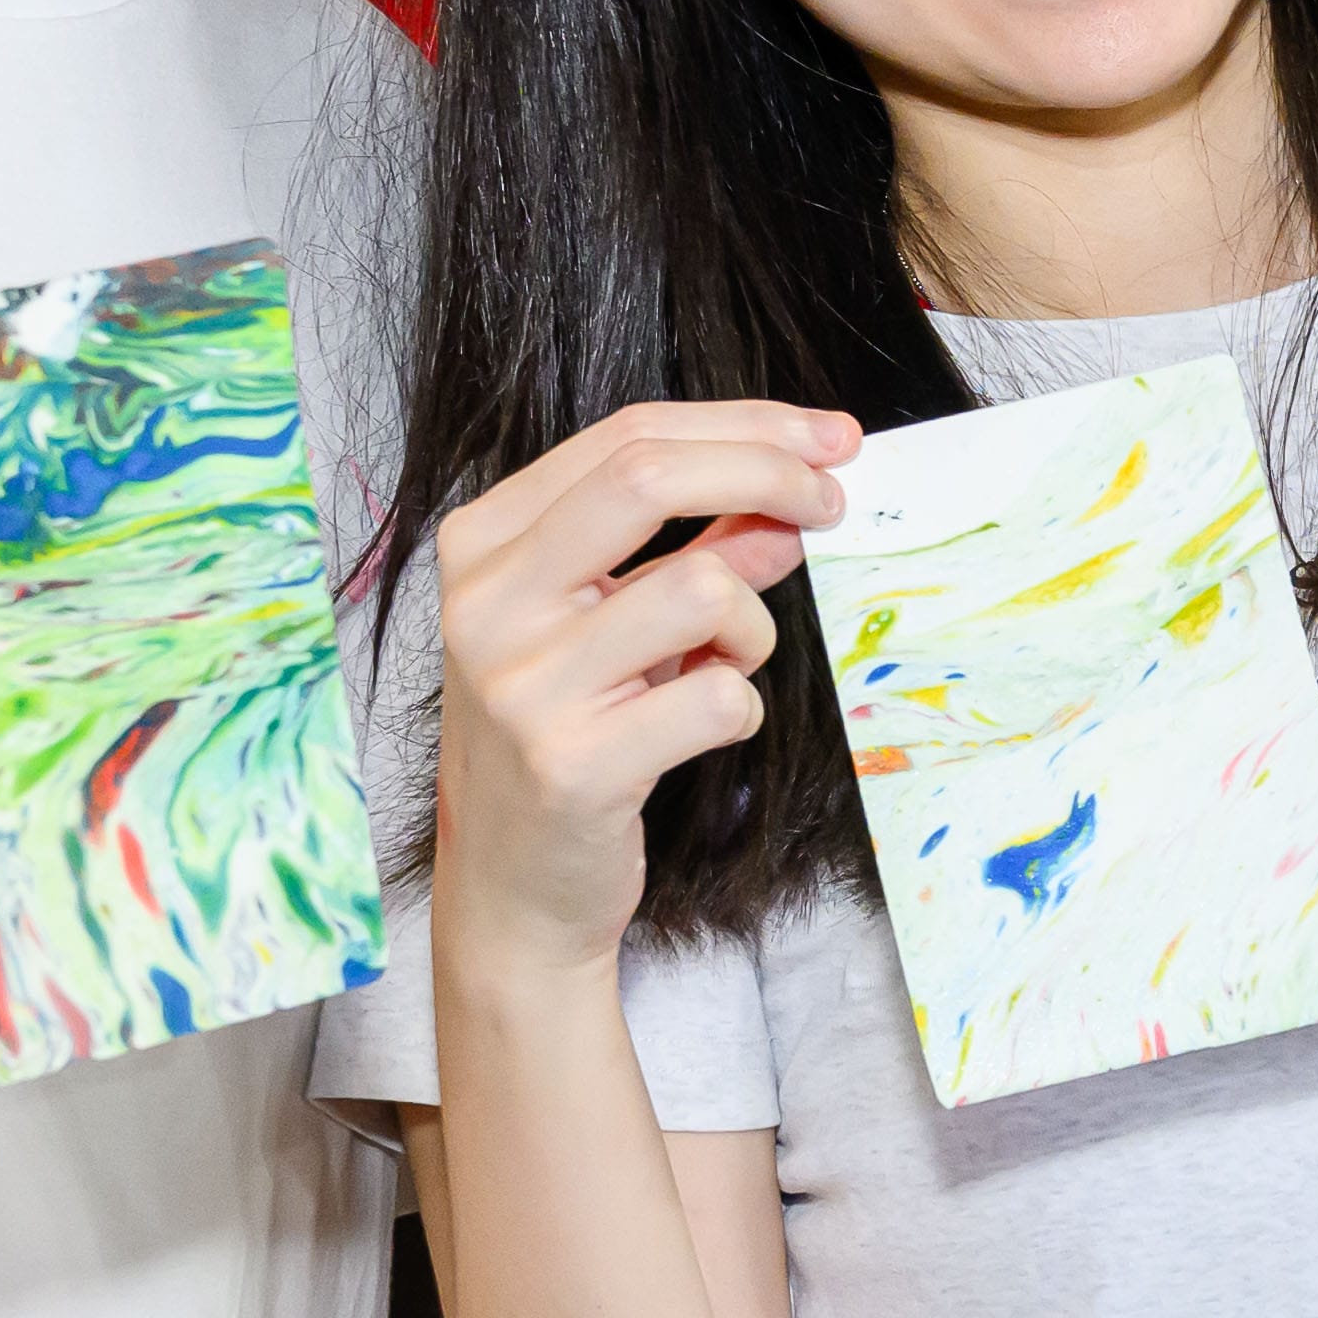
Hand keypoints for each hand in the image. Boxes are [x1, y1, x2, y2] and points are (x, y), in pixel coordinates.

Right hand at [422, 405, 856, 969]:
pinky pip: (716, 699)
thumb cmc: (566, 736)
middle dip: (769, 474)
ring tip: (730, 662)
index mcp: (485, 543)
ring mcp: (521, 685)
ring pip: (699, 589)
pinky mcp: (570, 766)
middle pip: (649, 477)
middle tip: (832, 503)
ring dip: (751, 624)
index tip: (828, 440)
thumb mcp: (615, 625)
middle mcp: (487, 602)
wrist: (513, 891)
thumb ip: (695, 550)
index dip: (746, 426)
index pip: (627, 437)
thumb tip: (791, 500)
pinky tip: (707, 725)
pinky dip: (740, 707)